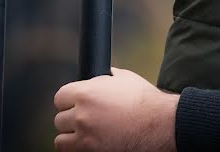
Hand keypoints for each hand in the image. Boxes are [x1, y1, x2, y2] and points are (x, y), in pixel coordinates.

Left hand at [53, 67, 178, 151]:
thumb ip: (108, 77)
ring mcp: (85, 136)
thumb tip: (103, 75)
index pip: (60, 97)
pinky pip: (69, 151)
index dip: (69, 100)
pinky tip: (87, 143)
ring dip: (71, 135)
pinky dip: (75, 148)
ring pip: (61, 138)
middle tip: (86, 118)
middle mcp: (81, 114)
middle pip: (60, 118)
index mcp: (86, 93)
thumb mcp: (126, 78)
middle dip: (72, 118)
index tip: (74, 103)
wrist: (159, 124)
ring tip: (85, 133)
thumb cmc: (146, 102)